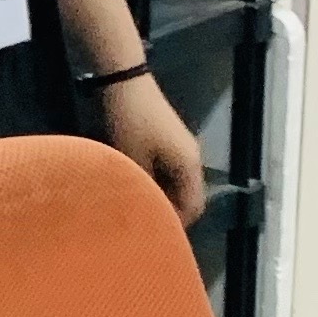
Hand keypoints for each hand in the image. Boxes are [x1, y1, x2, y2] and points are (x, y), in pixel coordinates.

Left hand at [101, 73, 206, 224]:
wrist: (124, 80)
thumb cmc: (130, 122)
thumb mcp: (133, 160)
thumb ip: (143, 190)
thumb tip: (145, 213)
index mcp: (189, 167)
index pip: (193, 208)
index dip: (175, 225)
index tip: (154, 236)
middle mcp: (191, 159)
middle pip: (188, 197)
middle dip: (169, 213)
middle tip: (143, 224)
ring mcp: (181, 148)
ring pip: (177, 184)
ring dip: (161, 196)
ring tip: (137, 207)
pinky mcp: (168, 139)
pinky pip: (168, 171)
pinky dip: (156, 182)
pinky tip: (136, 185)